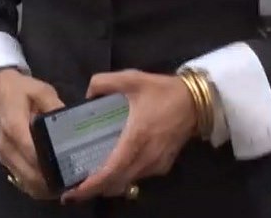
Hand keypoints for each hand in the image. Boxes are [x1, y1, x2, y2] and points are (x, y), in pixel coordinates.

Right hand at [0, 68, 64, 200]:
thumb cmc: (22, 90)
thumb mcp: (42, 91)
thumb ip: (55, 107)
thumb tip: (70, 125)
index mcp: (15, 127)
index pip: (33, 154)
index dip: (51, 165)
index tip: (71, 170)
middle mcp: (7, 146)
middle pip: (29, 174)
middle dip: (51, 181)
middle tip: (73, 182)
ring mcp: (4, 155)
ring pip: (25, 181)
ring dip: (44, 187)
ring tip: (65, 184)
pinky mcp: (5, 160)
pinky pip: (21, 179)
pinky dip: (36, 185)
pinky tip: (52, 182)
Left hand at [60, 70, 199, 203]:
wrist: (197, 101)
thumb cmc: (164, 92)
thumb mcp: (132, 78)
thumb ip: (104, 82)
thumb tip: (87, 94)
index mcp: (135, 138)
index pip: (110, 171)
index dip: (91, 186)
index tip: (72, 192)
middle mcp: (146, 158)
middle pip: (116, 184)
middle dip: (94, 190)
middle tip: (74, 187)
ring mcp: (156, 165)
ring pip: (127, 183)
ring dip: (109, 184)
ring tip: (92, 177)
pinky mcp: (164, 166)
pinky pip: (139, 177)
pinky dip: (124, 177)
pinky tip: (116, 167)